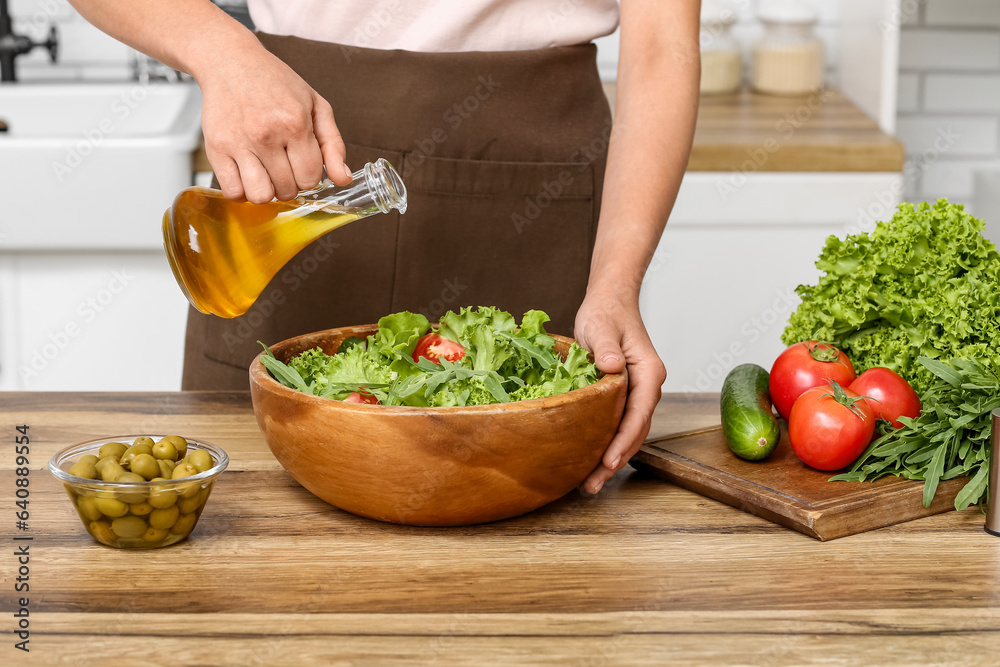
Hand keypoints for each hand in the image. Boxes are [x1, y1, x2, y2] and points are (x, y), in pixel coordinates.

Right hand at [197, 42, 352, 202]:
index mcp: (295, 123)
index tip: (300, 163)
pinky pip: (232, 191)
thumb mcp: (316, 106)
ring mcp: (238, 143)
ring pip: (260, 196)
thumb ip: (333, 145)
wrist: (231, 61)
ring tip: (264, 172)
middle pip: (286, 190)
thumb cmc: (275, 83)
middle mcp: (266, 135)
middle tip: (282, 163)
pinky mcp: (215, 148)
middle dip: (289, 183)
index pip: (310, 178)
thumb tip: (343, 179)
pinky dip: (241, 190)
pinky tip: (246, 174)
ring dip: (266, 190)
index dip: (308, 176)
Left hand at [574, 289, 665, 493]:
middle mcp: (647, 387)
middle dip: (616, 460)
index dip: (624, 440)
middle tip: (592, 484)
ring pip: (628, 434)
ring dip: (611, 459)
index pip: (639, 413)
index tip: (607, 460)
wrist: (610, 303)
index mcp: (648, 372)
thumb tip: (611, 366)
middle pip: (635, 431)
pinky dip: (606, 445)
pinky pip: (617, 426)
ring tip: (589, 484)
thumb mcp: (601, 326)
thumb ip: (607, 345)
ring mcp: (637, 394)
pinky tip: (589, 463)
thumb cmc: (606, 312)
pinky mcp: (623, 397)